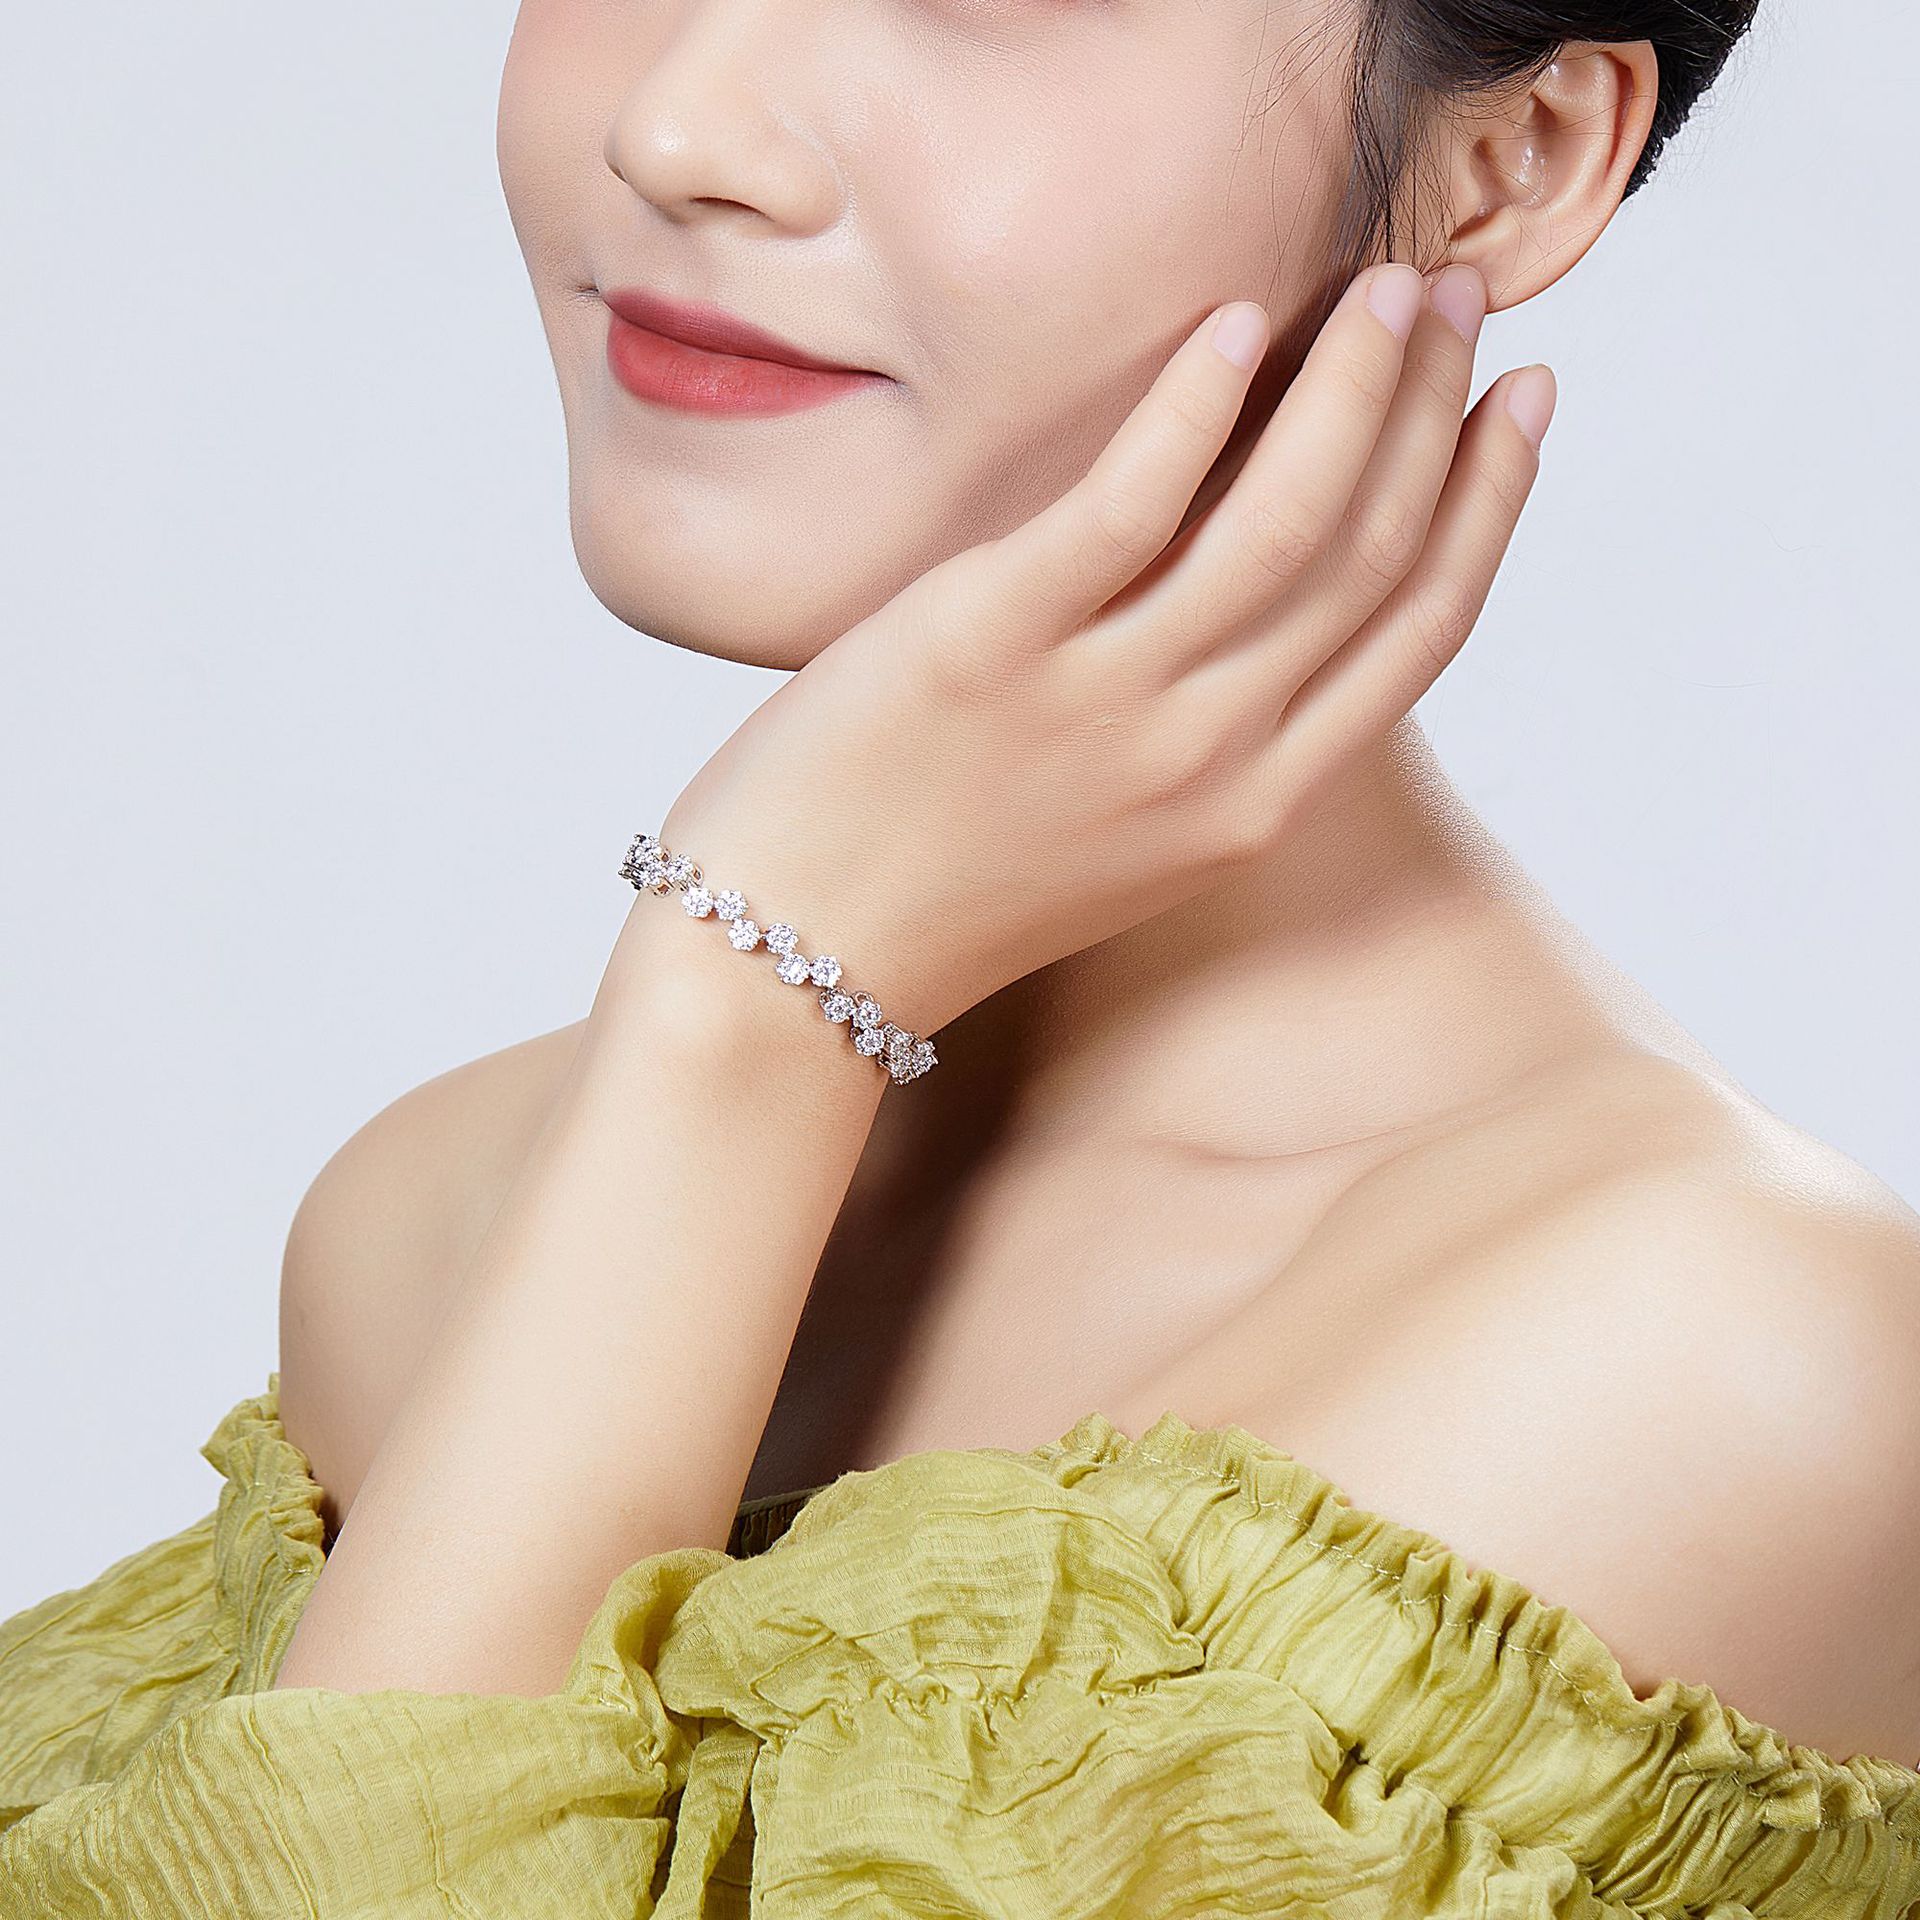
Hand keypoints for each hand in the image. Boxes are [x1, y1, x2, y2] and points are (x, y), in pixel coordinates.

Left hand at [649, 261, 1548, 1037]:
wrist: (800, 962)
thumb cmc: (951, 887)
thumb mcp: (1127, 837)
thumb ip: (1210, 732)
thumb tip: (1257, 587)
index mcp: (1253, 806)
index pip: (1417, 630)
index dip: (1488, 503)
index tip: (1518, 403)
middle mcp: (1207, 759)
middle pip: (1370, 557)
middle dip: (1440, 412)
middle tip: (1464, 297)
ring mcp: (1105, 705)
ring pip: (1282, 522)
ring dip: (1354, 388)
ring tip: (1387, 287)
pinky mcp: (993, 644)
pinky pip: (1127, 506)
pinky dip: (1192, 407)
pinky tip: (1235, 324)